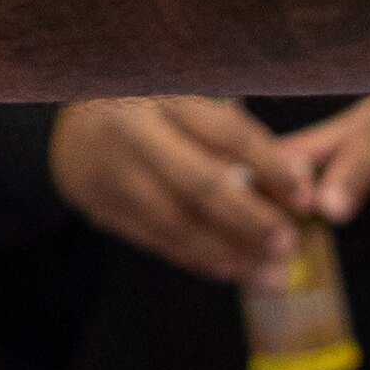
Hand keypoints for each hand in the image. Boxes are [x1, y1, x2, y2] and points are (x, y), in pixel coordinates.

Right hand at [48, 97, 304, 286]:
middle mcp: (134, 133)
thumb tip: (300, 176)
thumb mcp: (186, 105)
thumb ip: (238, 140)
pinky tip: (230, 268)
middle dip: (249, 219)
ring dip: (228, 252)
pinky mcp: (100, 207)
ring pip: (177, 223)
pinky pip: (155, 241)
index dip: (270, 165)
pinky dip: (197, 258)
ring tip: (270, 273)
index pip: (226, 131)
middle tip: (288, 244)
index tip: (305, 197)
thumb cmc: (146, 111)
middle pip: (199, 184)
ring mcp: (111, 174)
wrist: (64, 128)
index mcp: (163, 97)